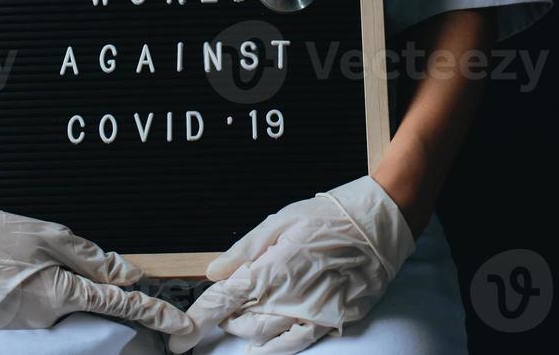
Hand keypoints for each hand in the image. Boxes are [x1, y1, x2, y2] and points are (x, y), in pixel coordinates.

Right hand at [0, 189, 192, 334]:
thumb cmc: (3, 234)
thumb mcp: (55, 236)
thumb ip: (97, 259)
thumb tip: (132, 274)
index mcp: (63, 292)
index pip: (120, 304)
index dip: (154, 313)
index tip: (180, 325)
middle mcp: (46, 319)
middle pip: (85, 304)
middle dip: (81, 285)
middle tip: (45, 261)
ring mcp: (25, 328)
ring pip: (59, 308)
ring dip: (53, 288)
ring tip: (22, 263)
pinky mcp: (7, 328)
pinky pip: (35, 312)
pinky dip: (32, 294)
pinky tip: (13, 275)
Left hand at [169, 176, 414, 353]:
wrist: (378, 223)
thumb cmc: (330, 216)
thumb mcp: (281, 220)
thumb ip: (245, 250)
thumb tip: (214, 271)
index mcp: (272, 267)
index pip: (224, 300)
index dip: (198, 319)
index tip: (180, 336)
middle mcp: (288, 295)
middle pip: (240, 320)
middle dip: (223, 319)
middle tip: (221, 310)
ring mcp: (311, 311)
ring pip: (262, 335)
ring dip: (244, 330)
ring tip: (240, 320)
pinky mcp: (332, 320)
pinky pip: (295, 343)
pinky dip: (273, 349)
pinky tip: (259, 348)